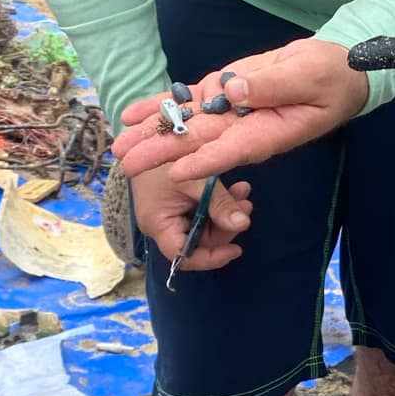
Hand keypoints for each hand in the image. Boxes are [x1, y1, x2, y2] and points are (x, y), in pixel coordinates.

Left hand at [114, 37, 367, 183]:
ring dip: (152, 133)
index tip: (175, 174)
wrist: (333, 69)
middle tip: (126, 163)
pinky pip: (189, 103)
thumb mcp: (309, 77)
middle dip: (161, 151)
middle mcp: (244, 129)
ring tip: (118, 143)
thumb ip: (272, 86)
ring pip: (187, 125)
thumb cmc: (330, 79)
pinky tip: (134, 113)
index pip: (232, 150)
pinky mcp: (224, 93)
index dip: (204, 163)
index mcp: (268, 133)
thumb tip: (232, 89)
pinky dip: (162, 106)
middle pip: (198, 143)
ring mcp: (231, 112)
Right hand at [130, 166, 251, 269]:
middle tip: (246, 206)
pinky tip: (235, 190)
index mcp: (158, 224)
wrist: (148, 137)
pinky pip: (200, 213)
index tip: (236, 249)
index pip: (183, 256)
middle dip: (225, 227)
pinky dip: (218, 204)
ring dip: (225, 213)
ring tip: (243, 193)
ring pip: (203, 227)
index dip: (211, 258)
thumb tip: (244, 225)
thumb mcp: (196, 180)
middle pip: (198, 241)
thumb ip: (220, 204)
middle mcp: (162, 226)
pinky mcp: (176, 206)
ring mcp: (169, 216)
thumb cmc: (165, 158)